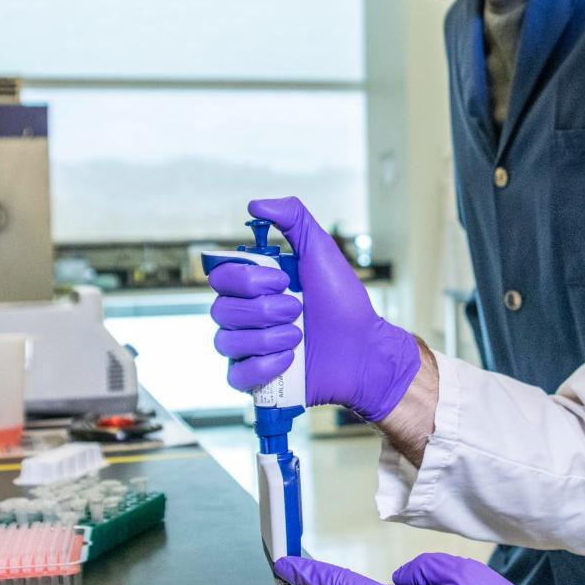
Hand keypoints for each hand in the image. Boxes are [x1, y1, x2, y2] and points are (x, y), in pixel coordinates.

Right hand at [208, 197, 420, 421]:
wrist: (363, 348)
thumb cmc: (344, 302)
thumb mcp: (321, 251)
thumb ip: (293, 219)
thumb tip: (255, 205)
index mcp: (254, 286)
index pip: (220, 277)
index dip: (247, 280)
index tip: (283, 281)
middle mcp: (245, 316)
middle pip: (220, 310)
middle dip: (264, 310)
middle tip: (297, 309)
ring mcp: (247, 348)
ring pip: (226, 342)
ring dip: (269, 338)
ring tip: (299, 335)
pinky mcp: (255, 380)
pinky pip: (236, 375)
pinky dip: (264, 366)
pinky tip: (290, 359)